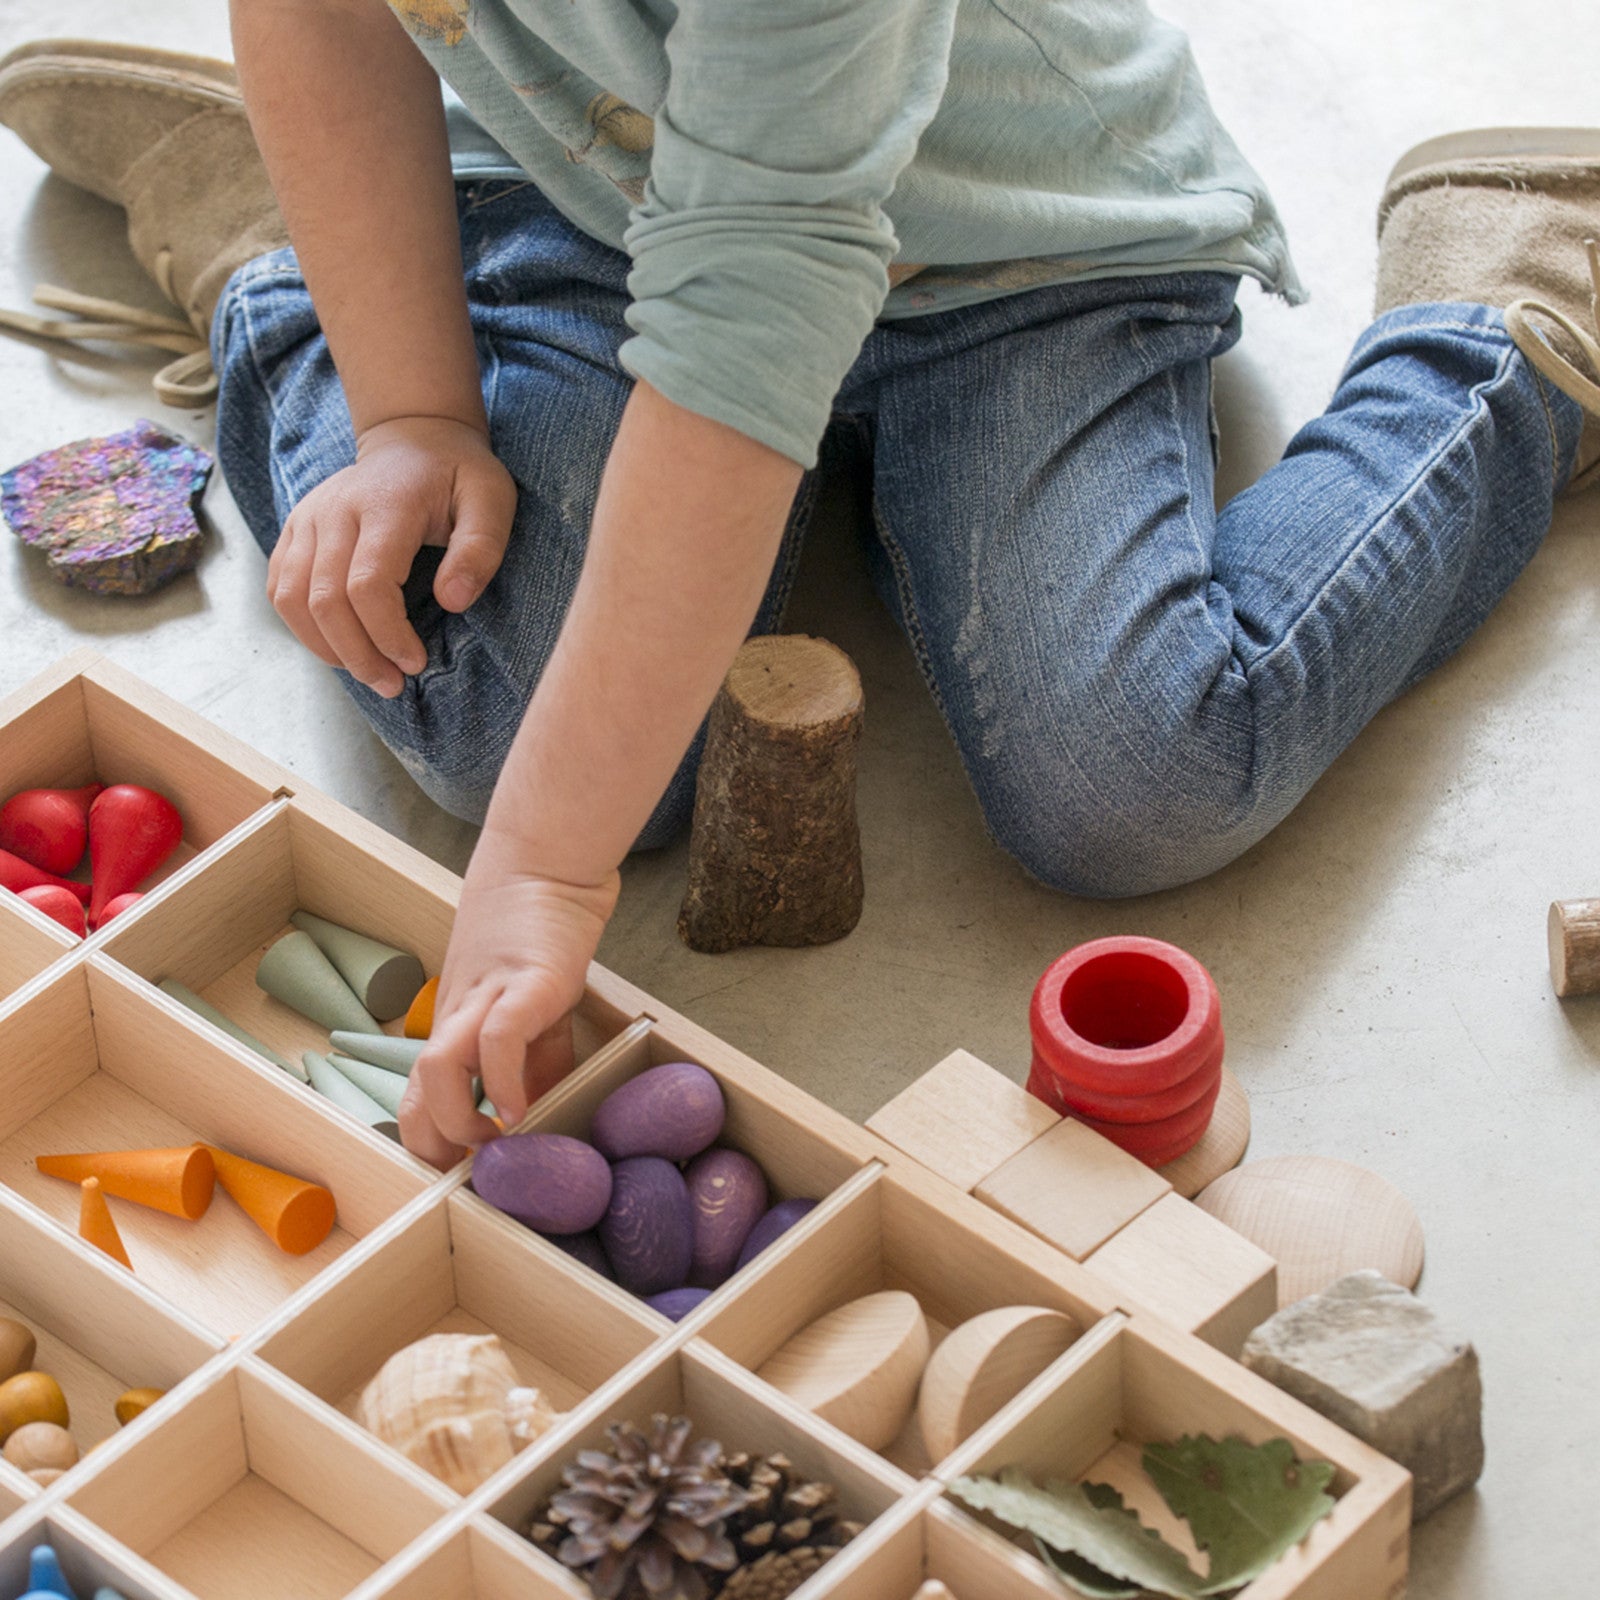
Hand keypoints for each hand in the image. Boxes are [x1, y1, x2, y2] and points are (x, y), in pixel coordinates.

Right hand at [267, 415, 516, 695]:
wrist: (413, 439)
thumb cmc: (458, 475)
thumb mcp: (491, 501)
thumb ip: (480, 550)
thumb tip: (453, 603)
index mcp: (384, 505)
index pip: (366, 584)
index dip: (387, 634)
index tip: (415, 663)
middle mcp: (334, 510)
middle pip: (324, 599)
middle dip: (358, 654)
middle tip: (392, 685)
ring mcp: (306, 518)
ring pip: (292, 599)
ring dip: (326, 648)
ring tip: (367, 672)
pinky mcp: (293, 531)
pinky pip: (279, 589)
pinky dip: (303, 627)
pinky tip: (339, 647)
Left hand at [400, 831, 621, 1168]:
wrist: (545, 864)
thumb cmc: (533, 933)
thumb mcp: (531, 1007)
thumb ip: (533, 1057)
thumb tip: (537, 1111)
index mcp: (454, 1027)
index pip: (415, 1101)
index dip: (430, 1146)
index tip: (463, 1173)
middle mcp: (458, 1018)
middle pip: (414, 1098)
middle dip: (436, 1148)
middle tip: (475, 1172)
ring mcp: (487, 999)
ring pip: (437, 1070)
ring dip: (459, 1121)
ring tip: (496, 1139)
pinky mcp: (525, 982)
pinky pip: (497, 1040)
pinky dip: (503, 1080)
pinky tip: (522, 1105)